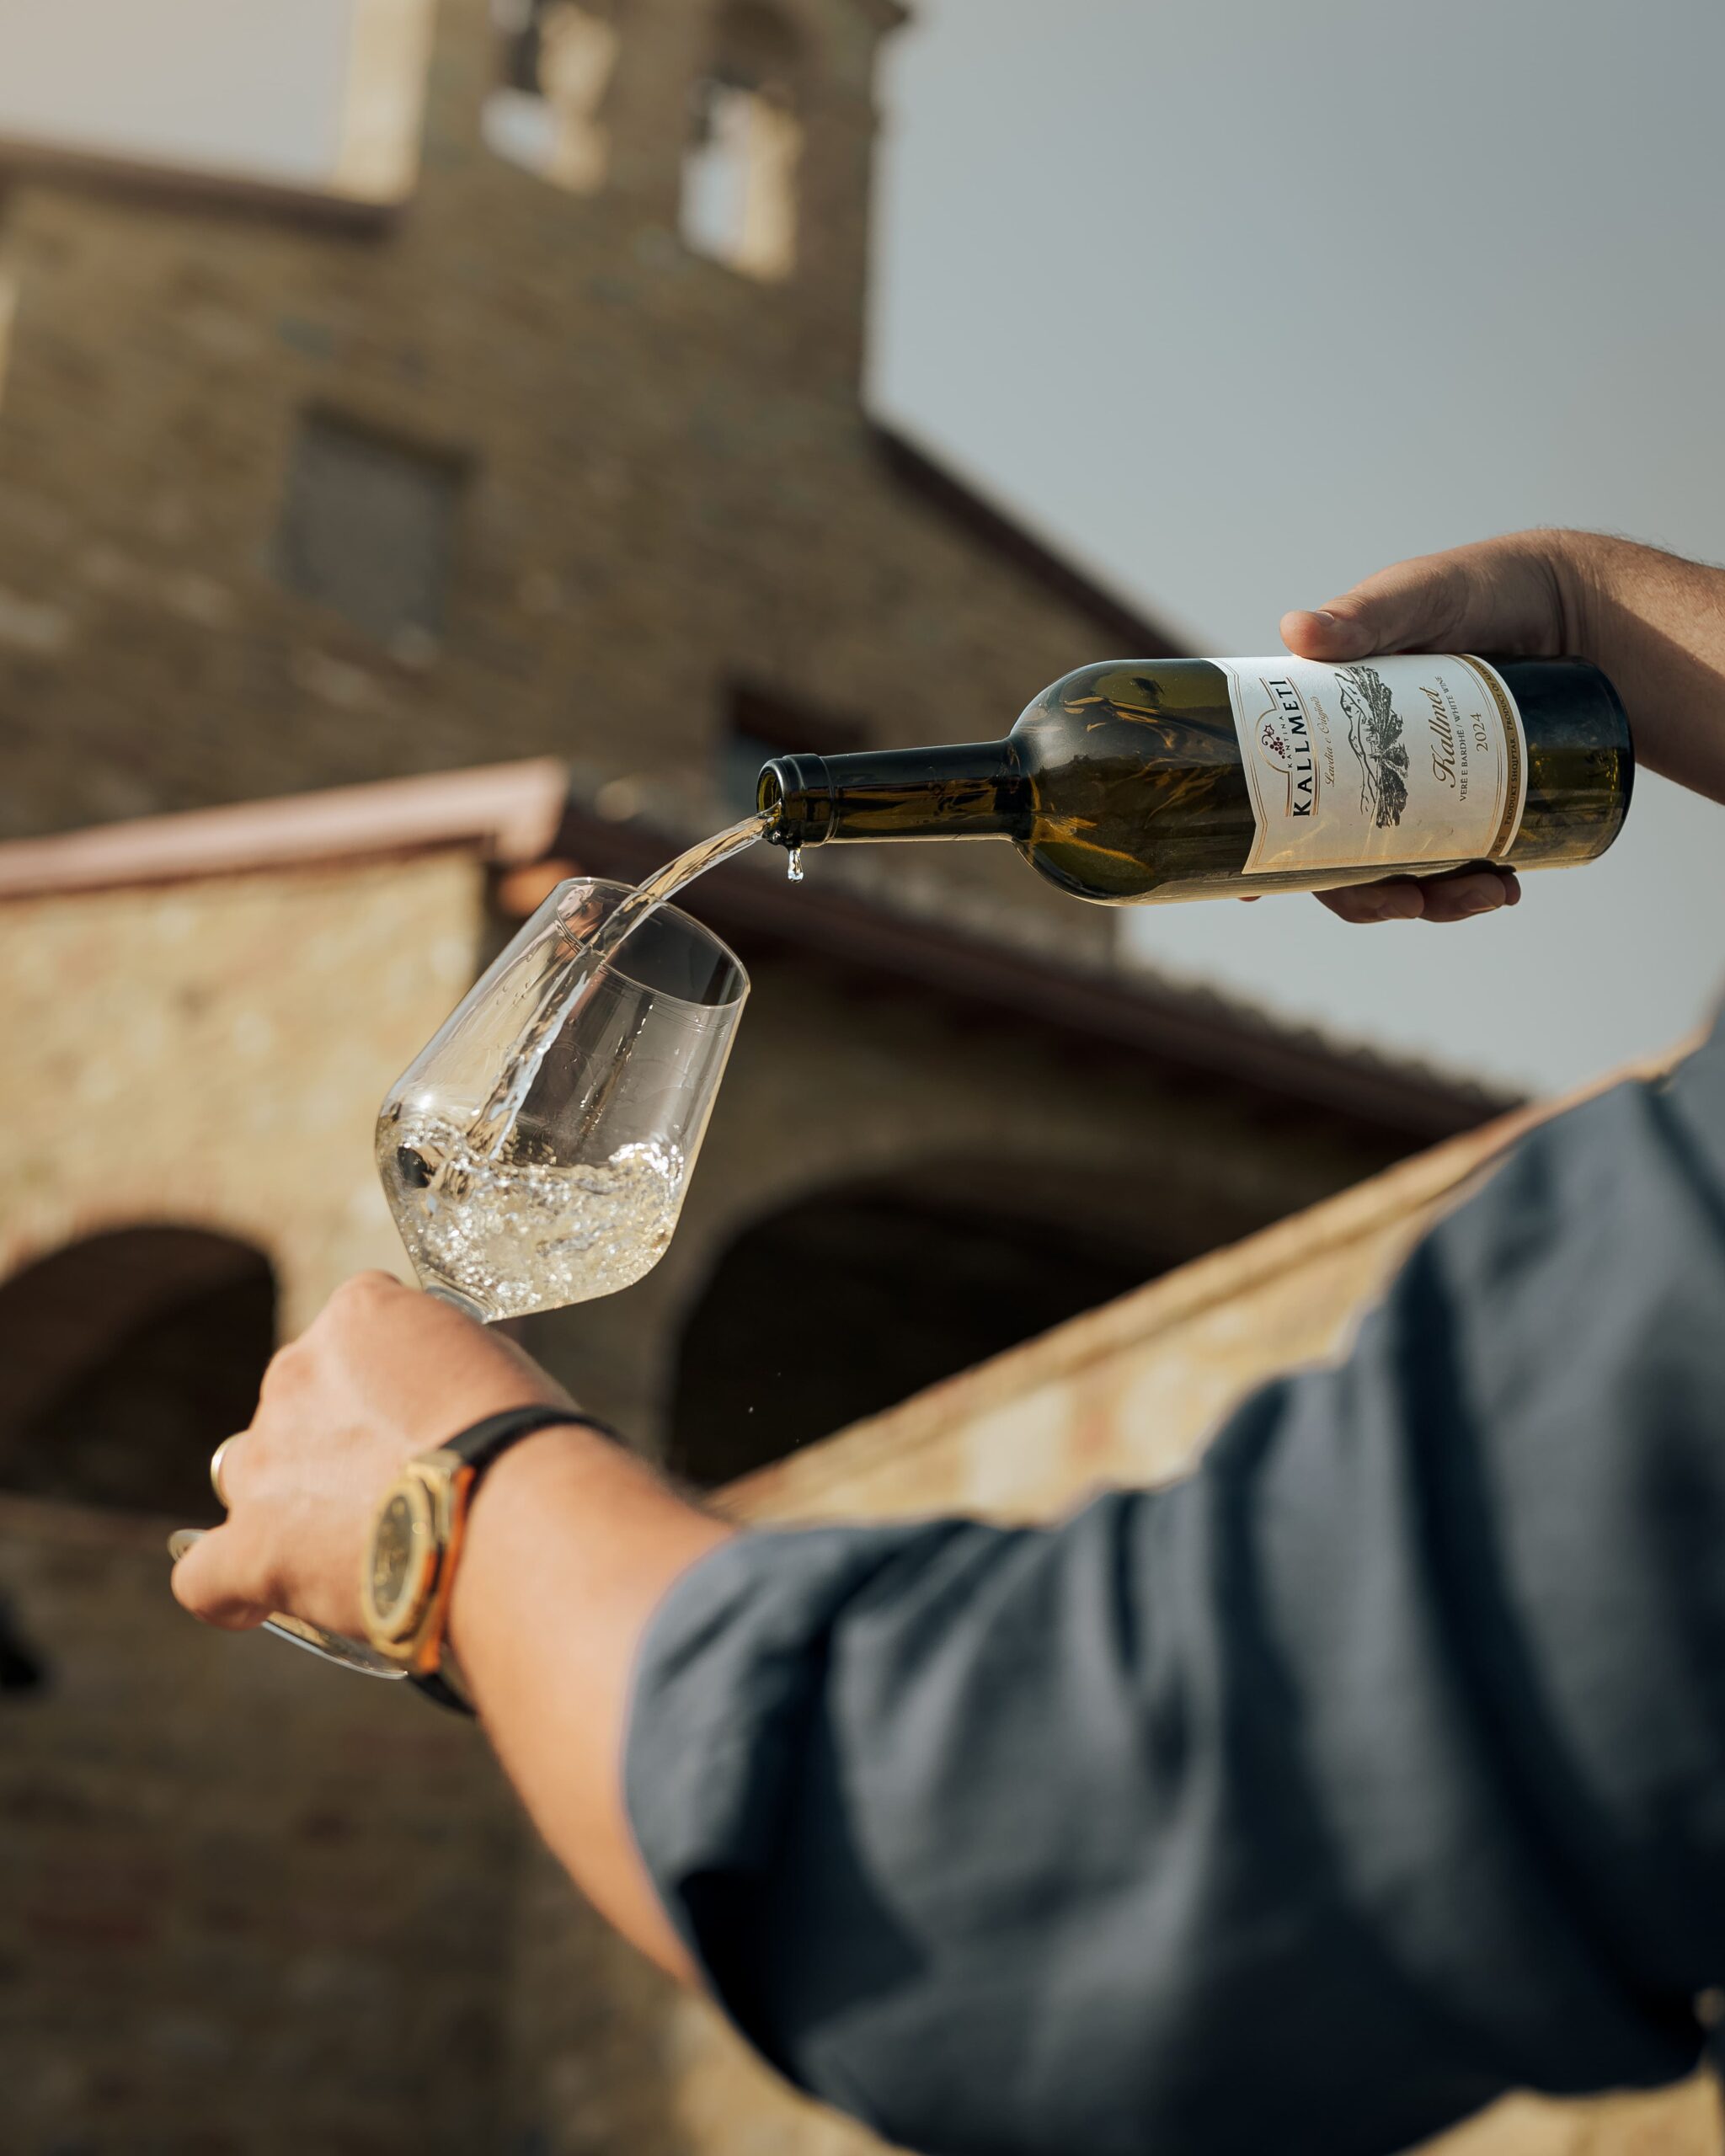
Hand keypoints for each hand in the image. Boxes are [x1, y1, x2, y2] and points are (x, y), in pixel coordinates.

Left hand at [171, 1273, 572, 1638]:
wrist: (510, 1516)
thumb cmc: (527, 1442)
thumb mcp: (497, 1368)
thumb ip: (445, 1374)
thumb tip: (441, 1408)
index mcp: (360, 1316)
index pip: (355, 1327)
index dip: (388, 1378)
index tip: (420, 1410)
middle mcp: (297, 1373)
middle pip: (296, 1400)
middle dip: (335, 1438)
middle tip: (398, 1483)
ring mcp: (268, 1461)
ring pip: (247, 1473)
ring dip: (284, 1499)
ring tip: (345, 1542)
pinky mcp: (255, 1547)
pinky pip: (205, 1573)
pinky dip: (230, 1587)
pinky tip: (257, 1600)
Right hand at [1277, 530, 1580, 924]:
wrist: (1583, 604)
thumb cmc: (1483, 587)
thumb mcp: (1419, 596)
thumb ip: (1364, 614)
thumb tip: (1296, 632)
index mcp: (1327, 726)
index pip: (1276, 793)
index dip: (1260, 850)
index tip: (1252, 893)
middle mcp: (1364, 767)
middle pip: (1338, 856)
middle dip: (1369, 898)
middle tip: (1409, 904)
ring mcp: (1418, 790)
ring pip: (1402, 870)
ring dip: (1435, 902)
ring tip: (1489, 893)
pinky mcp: (1476, 803)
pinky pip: (1459, 864)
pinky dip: (1478, 886)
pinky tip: (1508, 885)